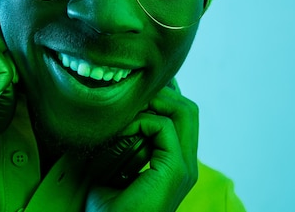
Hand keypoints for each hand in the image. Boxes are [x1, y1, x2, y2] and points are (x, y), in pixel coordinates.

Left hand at [86, 84, 198, 211]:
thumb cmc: (107, 208)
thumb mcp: (115, 165)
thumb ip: (123, 140)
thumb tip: (115, 113)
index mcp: (175, 163)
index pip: (181, 116)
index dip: (160, 98)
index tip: (131, 95)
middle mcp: (186, 164)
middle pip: (187, 109)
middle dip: (160, 94)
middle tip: (131, 97)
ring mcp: (184, 168)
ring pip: (185, 110)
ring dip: (153, 102)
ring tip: (127, 110)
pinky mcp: (175, 171)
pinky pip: (165, 127)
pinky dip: (141, 119)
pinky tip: (121, 129)